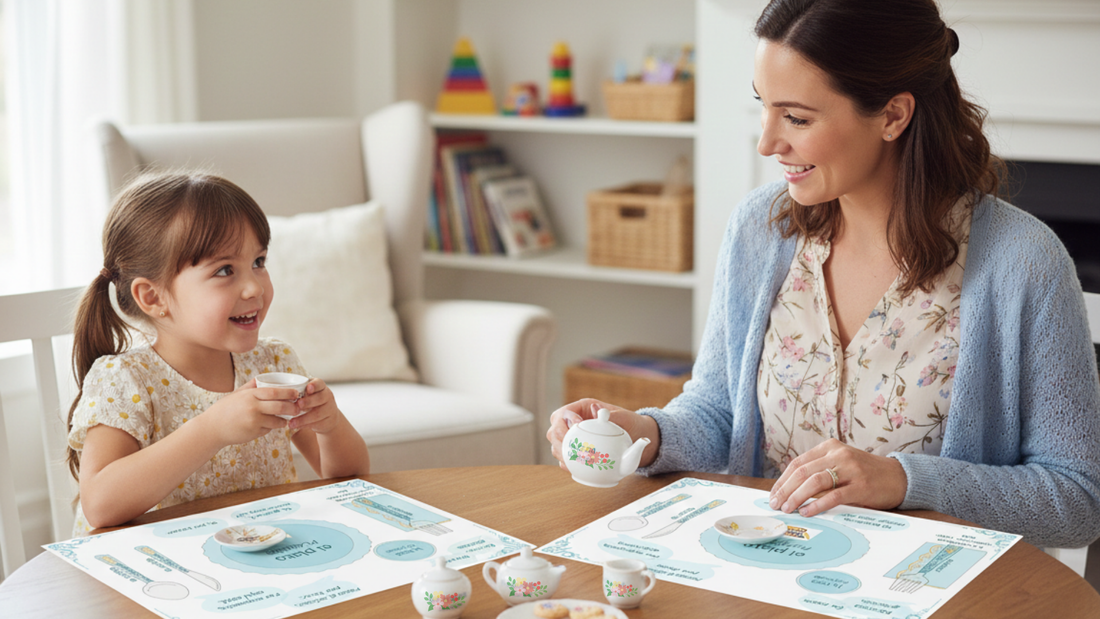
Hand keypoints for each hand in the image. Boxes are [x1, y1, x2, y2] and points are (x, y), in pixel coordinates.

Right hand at [203, 378, 296, 445]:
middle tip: (298, 408)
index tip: (296, 394)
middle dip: (293, 408)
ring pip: (277, 420)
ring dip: (284, 420)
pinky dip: (271, 427)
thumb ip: (250, 386)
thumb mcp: (236, 394)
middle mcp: (253, 407)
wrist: (212, 428)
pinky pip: (268, 429)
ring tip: (286, 419)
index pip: (275, 392)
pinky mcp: (254, 432)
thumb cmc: (224, 409)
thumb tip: (262, 377)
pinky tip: (269, 425)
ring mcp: (254, 421)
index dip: (289, 393)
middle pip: (280, 406)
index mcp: (250, 395)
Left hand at [286, 379, 341, 433]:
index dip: (314, 385)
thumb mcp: (309, 396)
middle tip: (298, 404)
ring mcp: (330, 409)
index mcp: (321, 388)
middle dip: (308, 401)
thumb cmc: (313, 403)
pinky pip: (317, 423)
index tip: (308, 388)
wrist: (329, 417)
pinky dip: (305, 425)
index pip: (319, 383)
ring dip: (303, 418)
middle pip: (320, 398)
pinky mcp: (328, 421)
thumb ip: (300, 393)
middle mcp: (327, 397)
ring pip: (317, 413)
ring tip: (291, 422)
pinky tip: (296, 427)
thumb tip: (282, 395)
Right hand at [546, 398, 658, 470]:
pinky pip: (564, 458)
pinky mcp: (575, 452)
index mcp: (581, 409)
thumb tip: (600, 412)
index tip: (577, 426)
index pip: (563, 413)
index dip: (564, 420)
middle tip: (570, 449)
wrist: (636, 437)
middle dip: (558, 440)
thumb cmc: (630, 423)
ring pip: (556, 445)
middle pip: (553, 430)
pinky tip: (572, 469)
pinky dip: (565, 464)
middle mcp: (573, 423)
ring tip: (570, 462)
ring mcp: (572, 438)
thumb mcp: (625, 417)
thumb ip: (613, 415)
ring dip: (560, 454)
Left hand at [768, 438, 907, 516]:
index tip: (774, 494)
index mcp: (830, 447)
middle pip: (803, 472)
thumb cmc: (865, 473)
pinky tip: (806, 511)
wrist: (898, 477)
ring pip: (814, 482)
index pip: (798, 462)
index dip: (782, 480)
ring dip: (796, 497)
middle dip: (785, 490)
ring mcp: (851, 469)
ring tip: (787, 509)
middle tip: (775, 504)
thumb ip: (819, 471)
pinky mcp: (861, 486)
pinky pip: (833, 496)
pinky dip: (817, 505)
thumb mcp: (840, 464)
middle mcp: (839, 454)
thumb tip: (789, 490)